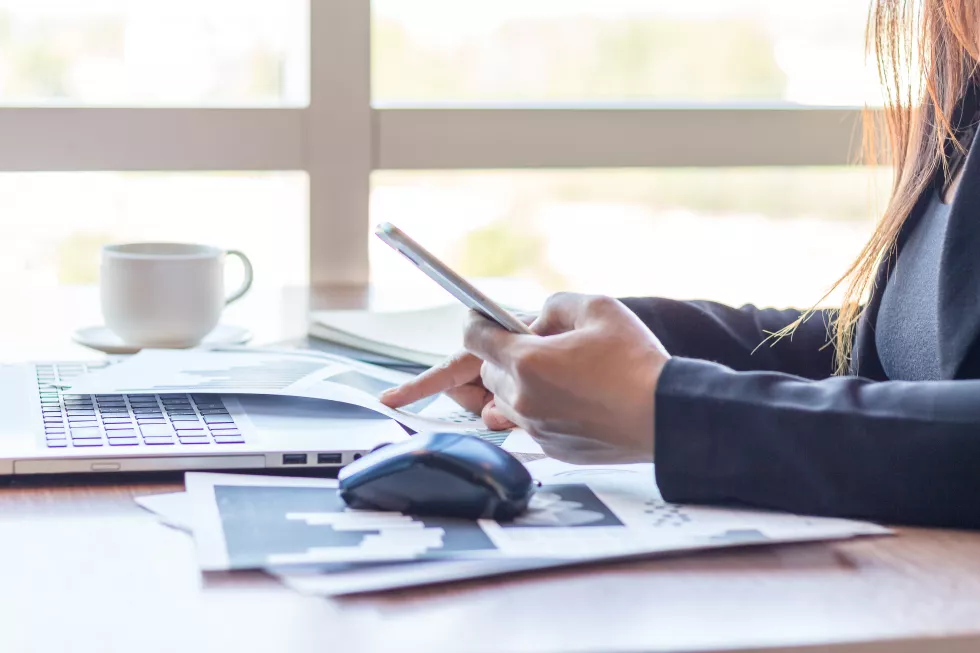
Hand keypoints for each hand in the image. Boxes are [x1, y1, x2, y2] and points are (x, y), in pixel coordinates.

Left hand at [383, 293, 670, 463]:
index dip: (477, 323)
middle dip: (504, 356)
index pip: (475, 337)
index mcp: (527, 361)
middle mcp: (523, 398)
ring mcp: (536, 427)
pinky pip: (530, 423)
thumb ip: (556, 305)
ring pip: (506, 401)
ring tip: (559, 374)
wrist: (665, 417)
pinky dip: (540, 409)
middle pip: (488, 372)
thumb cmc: (636, 361)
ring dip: (520, 385)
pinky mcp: (552, 448)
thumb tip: (536, 320)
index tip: (482, 319)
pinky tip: (574, 399)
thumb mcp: (599, 308)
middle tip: (538, 347)